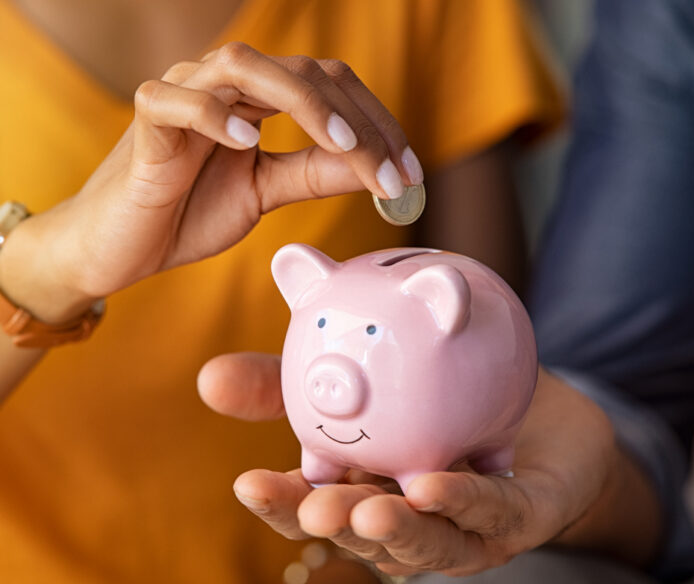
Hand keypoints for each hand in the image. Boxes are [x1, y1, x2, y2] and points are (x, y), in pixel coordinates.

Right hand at [1, 43, 422, 322]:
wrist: (122, 246)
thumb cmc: (189, 212)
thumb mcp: (265, 193)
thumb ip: (313, 174)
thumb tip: (372, 168)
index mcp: (259, 99)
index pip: (331, 88)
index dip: (376, 125)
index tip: (410, 175)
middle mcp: (226, 84)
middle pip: (304, 72)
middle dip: (357, 122)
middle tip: (392, 174)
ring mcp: (183, 94)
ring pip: (245, 66)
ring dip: (303, 104)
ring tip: (342, 147)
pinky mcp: (145, 122)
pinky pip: (175, 101)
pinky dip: (212, 115)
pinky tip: (247, 143)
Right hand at [199, 354, 657, 576]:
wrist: (539, 407)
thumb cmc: (444, 402)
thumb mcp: (364, 381)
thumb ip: (293, 382)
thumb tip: (208, 376)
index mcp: (364, 489)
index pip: (314, 505)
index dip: (282, 502)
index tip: (248, 483)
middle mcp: (407, 519)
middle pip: (361, 533)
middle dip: (333, 526)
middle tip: (311, 507)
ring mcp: (462, 528)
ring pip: (425, 541)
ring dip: (394, 531)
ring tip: (366, 512)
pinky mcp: (516, 518)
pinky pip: (491, 512)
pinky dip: (464, 501)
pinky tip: (435, 485)